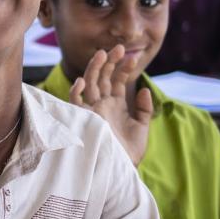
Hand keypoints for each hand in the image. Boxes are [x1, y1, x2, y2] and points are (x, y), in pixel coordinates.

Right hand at [68, 46, 152, 164]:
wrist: (119, 170)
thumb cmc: (130, 154)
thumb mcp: (142, 128)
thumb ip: (144, 108)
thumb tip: (143, 89)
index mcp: (116, 106)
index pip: (117, 82)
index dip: (124, 69)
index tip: (133, 58)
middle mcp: (103, 106)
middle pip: (103, 79)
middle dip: (110, 62)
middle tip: (119, 48)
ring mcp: (93, 111)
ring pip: (90, 85)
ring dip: (95, 68)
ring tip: (104, 52)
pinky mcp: (85, 120)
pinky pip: (75, 103)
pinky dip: (76, 91)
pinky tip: (82, 80)